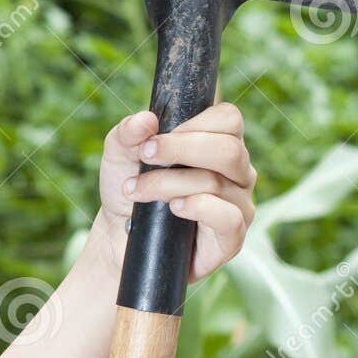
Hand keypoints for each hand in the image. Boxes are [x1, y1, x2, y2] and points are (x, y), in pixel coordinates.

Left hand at [93, 102, 256, 283]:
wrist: (121, 234)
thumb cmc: (130, 185)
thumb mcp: (119, 153)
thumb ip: (128, 132)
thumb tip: (145, 119)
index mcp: (219, 142)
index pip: (228, 118)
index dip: (195, 122)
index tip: (157, 136)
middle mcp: (236, 172)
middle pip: (229, 149)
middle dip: (179, 149)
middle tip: (145, 156)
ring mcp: (238, 205)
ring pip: (216, 183)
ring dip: (169, 183)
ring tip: (137, 190)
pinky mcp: (232, 238)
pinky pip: (228, 218)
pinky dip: (198, 208)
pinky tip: (174, 208)